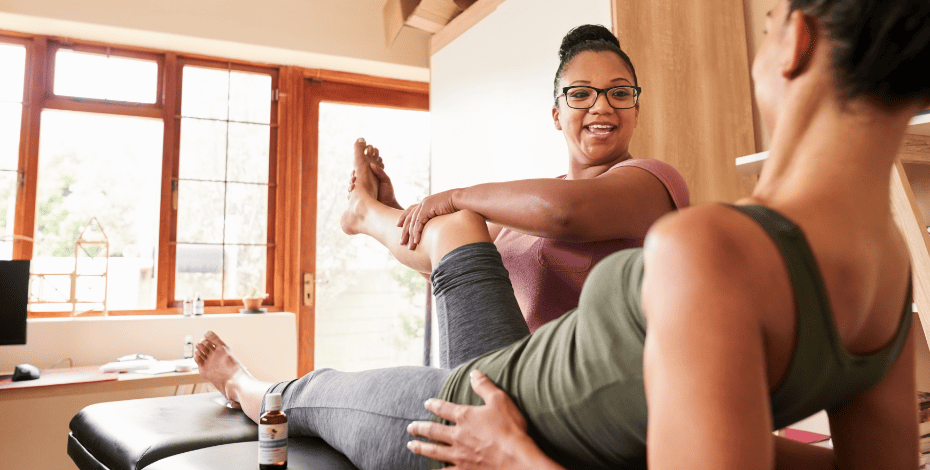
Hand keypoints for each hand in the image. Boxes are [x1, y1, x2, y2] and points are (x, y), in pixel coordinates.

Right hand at [347, 145, 401, 208]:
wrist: (389, 205)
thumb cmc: (388, 193)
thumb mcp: (386, 180)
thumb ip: (379, 172)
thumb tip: (371, 164)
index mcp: (368, 181)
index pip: (359, 175)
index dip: (355, 173)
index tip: (354, 171)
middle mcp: (364, 187)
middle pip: (353, 181)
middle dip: (351, 179)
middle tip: (353, 178)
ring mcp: (361, 195)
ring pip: (351, 189)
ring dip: (350, 187)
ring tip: (352, 186)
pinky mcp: (360, 202)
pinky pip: (352, 199)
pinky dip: (350, 196)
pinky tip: (351, 194)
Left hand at [397, 189, 457, 249]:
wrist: (463, 200)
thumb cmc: (458, 208)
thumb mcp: (444, 215)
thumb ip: (437, 221)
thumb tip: (438, 231)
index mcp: (427, 203)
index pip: (411, 210)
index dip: (403, 218)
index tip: (398, 225)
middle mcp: (424, 203)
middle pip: (409, 217)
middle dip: (404, 231)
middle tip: (401, 243)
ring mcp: (425, 204)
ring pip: (413, 222)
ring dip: (410, 235)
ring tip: (410, 246)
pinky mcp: (427, 207)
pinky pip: (419, 222)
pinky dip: (416, 232)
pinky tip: (416, 241)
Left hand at [406, 370, 538, 469]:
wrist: (516, 459)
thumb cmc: (510, 429)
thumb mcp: (500, 400)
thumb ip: (484, 386)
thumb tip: (474, 373)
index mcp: (465, 417)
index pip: (444, 408)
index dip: (434, 404)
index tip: (426, 403)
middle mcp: (457, 436)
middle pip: (433, 431)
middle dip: (419, 428)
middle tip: (410, 428)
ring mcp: (459, 455)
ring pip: (434, 451)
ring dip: (421, 448)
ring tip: (411, 446)